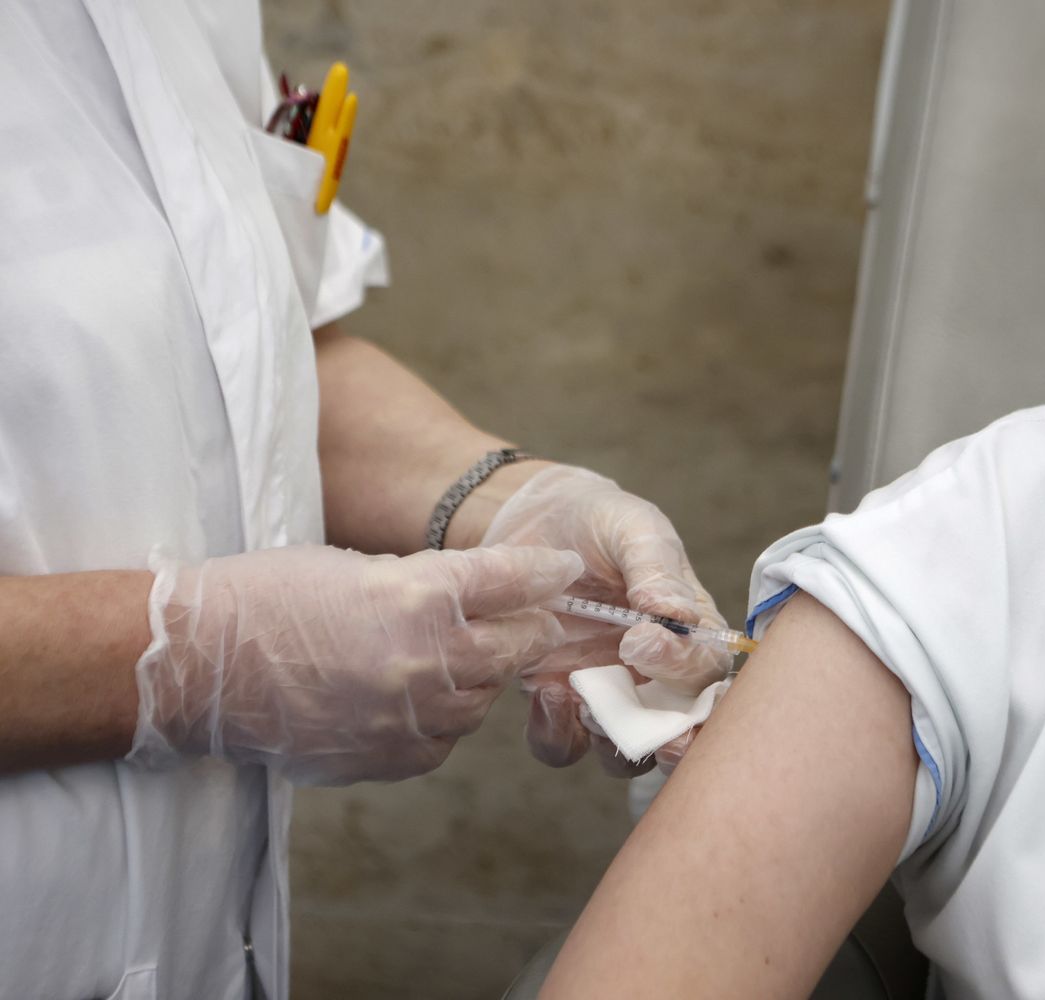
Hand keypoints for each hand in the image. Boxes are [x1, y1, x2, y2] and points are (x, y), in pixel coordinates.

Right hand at [129, 544, 582, 784]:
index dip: (544, 574)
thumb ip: (431, 584)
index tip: (565, 572)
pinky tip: (413, 697)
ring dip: (478, 678)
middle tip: (528, 621)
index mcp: (416, 595)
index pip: (510, 581)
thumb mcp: (359, 566)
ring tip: (451, 658)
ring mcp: (408, 716)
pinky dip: (440, 718)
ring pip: (482, 700)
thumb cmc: (269, 597)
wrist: (197, 665)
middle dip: (525, 631)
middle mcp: (424, 659)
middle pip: (514, 646)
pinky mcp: (388, 757)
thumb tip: (488, 597)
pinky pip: (442, 739)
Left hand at [480, 466, 731, 771]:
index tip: (641, 639)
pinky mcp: (559, 702)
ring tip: (585, 705)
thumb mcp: (633, 527)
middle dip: (679, 744)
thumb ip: (656, 566)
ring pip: (626, 754)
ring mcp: (607, 693)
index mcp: (689, 632)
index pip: (706, 670)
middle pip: (682, 730)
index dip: (684, 668)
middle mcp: (655, 674)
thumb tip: (673, 613)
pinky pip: (564, 745)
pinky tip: (544, 692)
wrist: (532, 523)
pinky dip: (557, 733)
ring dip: (614, 745)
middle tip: (665, 741)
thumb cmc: (599, 520)